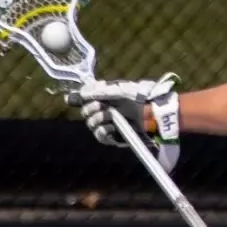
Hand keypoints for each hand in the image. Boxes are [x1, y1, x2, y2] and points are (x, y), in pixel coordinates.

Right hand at [65, 74, 180, 170]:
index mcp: (105, 97)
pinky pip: (101, 137)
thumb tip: (75, 94)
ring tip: (109, 116)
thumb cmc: (136, 97)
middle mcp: (106, 110)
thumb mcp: (115, 90)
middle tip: (101, 106)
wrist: (151, 111)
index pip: (84, 99)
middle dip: (90, 109)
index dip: (78, 99)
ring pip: (91, 125)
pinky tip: (111, 126)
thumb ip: (95, 91)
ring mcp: (111, 124)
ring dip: (97, 119)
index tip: (74, 99)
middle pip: (86, 113)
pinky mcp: (116, 137)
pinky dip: (103, 131)